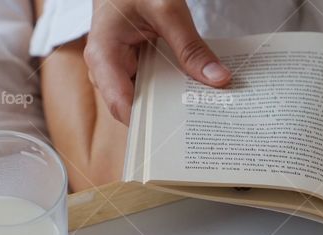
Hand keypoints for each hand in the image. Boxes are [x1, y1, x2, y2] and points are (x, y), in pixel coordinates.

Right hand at [85, 0, 231, 123]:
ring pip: (146, 100)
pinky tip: (194, 91)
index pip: (121, 106)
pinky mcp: (132, 68)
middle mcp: (106, 70)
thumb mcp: (167, 9)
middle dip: (167, 116)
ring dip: (172, 103)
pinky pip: (151, 87)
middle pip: (135, 107)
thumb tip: (219, 79)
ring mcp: (118, 71)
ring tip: (203, 110)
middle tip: (201, 123)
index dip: (148, 125)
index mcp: (103, 56)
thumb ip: (191, 46)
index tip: (179, 134)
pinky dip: (172, 89)